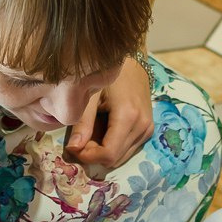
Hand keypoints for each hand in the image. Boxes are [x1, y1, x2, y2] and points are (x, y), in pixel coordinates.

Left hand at [66, 57, 153, 176]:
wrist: (133, 62)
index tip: (74, 147)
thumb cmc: (109, 74)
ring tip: (90, 134)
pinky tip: (102, 132)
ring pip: (121, 157)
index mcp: (128, 117)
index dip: (89, 157)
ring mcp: (148, 129)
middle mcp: (143, 127)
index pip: (109, 154)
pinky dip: (112, 147)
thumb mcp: (90, 95)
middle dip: (94, 155)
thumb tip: (73, 149)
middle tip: (79, 140)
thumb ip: (82, 123)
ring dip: (103, 152)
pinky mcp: (148, 130)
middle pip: (115, 159)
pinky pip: (128, 149)